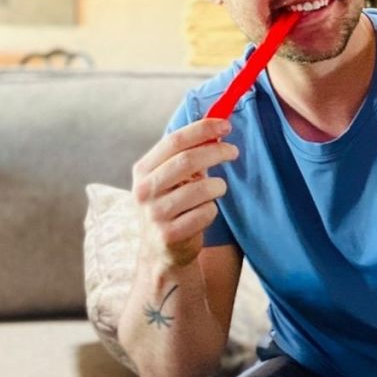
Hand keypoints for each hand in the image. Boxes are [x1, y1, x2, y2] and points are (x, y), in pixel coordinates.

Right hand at [131, 119, 237, 268]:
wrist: (160, 251)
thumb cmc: (173, 204)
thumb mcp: (172, 178)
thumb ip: (190, 153)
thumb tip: (218, 126)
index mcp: (143, 170)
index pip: (174, 141)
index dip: (202, 129)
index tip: (226, 125)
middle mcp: (144, 190)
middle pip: (187, 160)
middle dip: (217, 151)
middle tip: (233, 151)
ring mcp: (155, 214)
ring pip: (201, 189)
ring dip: (218, 186)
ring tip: (217, 189)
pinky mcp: (169, 235)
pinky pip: (206, 213)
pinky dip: (212, 210)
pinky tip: (204, 214)